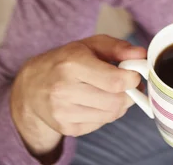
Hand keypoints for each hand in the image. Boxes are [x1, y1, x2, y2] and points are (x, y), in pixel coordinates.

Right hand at [10, 35, 145, 161]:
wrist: (31, 86)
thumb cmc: (65, 60)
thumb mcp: (89, 44)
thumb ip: (118, 47)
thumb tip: (141, 55)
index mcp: (72, 64)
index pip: (114, 81)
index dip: (132, 79)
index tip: (134, 74)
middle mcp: (65, 90)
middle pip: (115, 101)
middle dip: (129, 93)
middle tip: (128, 84)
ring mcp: (64, 112)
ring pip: (111, 114)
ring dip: (120, 104)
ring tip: (113, 91)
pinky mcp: (66, 128)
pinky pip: (100, 124)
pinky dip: (107, 113)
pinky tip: (98, 101)